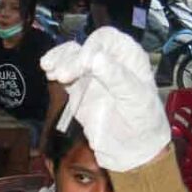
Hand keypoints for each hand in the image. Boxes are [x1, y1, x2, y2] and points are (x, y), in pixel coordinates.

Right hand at [40, 27, 170, 171]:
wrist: (130, 152)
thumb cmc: (143, 123)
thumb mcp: (135, 99)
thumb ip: (117, 77)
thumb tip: (95, 58)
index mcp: (129, 57)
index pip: (107, 39)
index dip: (92, 46)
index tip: (82, 64)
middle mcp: (110, 61)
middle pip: (84, 46)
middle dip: (71, 57)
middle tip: (62, 76)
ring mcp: (92, 75)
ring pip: (71, 56)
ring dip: (59, 59)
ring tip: (48, 69)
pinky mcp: (78, 89)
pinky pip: (64, 72)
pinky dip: (54, 69)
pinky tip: (48, 73)